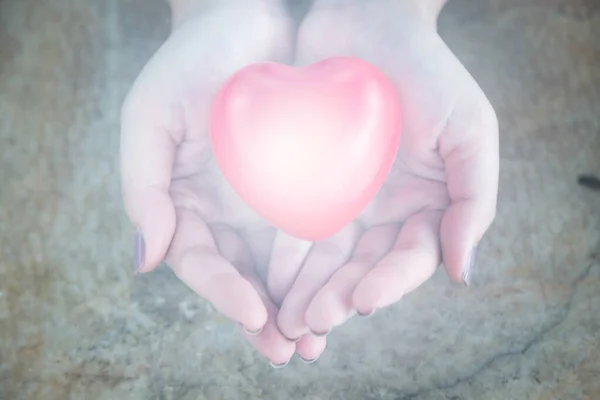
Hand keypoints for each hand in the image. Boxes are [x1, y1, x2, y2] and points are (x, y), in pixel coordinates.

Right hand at [120, 0, 299, 364]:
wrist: (241, 20)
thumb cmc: (188, 64)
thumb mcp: (150, 119)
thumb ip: (145, 189)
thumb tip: (145, 262)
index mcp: (187, 205)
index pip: (203, 262)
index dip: (223, 292)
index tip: (252, 313)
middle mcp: (229, 212)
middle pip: (246, 277)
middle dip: (266, 317)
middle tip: (289, 351)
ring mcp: (269, 201)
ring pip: (285, 266)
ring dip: (301, 303)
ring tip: (319, 338)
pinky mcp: (308, 184)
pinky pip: (319, 229)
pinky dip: (329, 263)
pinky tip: (347, 287)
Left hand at [270, 0, 498, 347]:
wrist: (369, 23)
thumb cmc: (428, 72)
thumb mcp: (469, 129)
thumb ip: (472, 200)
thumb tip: (463, 272)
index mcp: (422, 207)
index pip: (407, 260)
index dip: (388, 284)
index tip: (364, 300)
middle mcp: (379, 213)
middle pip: (360, 268)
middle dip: (337, 298)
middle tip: (312, 322)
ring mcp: (339, 201)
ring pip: (322, 259)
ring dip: (305, 290)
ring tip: (287, 320)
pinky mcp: (302, 184)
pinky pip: (289, 225)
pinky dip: (280, 254)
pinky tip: (267, 279)